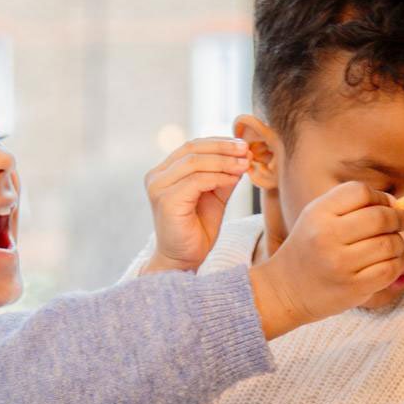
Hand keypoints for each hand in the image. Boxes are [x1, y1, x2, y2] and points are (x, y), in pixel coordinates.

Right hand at [141, 138, 250, 274]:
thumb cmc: (197, 230)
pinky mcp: (166, 201)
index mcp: (164, 172)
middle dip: (223, 147)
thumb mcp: (214, 196)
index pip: (192, 147)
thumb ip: (223, 176)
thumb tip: (242, 155)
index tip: (243, 145)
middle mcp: (156, 176)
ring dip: (224, 161)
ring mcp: (158, 188)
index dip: (218, 142)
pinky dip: (219, 177)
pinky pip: (197, 180)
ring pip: (195, 162)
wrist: (183, 260)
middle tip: (246, 150)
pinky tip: (234, 179)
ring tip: (245, 163)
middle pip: (192, 149)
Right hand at [249, 182, 403, 338]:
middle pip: (380, 217)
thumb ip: (353, 205)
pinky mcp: (353, 288)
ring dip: (397, 243)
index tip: (387, 206)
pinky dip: (394, 265)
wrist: (286, 290)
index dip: (381, 197)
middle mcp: (327, 236)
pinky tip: (384, 264)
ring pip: (390, 244)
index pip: (361, 192)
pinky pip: (390, 269)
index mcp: (318, 213)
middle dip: (399, 218)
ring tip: (389, 247)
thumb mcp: (318, 217)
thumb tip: (399, 206)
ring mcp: (340, 264)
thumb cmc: (310, 249)